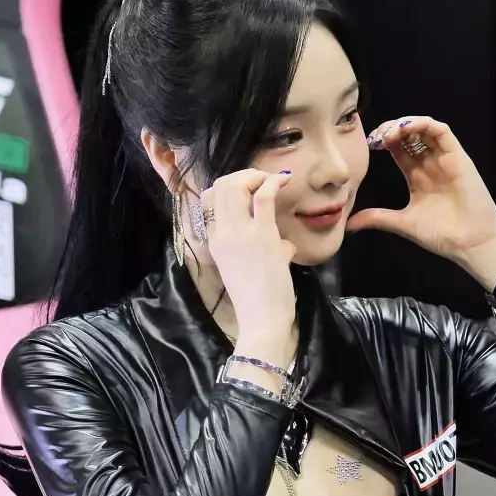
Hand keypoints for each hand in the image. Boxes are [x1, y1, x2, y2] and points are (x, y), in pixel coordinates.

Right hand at [203, 169, 297, 337]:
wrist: (262, 320)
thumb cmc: (258, 301)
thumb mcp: (251, 270)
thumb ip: (266, 251)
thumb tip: (285, 245)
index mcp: (214, 242)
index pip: (210, 199)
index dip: (229, 186)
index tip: (249, 189)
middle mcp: (222, 233)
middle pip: (221, 185)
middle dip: (243, 175)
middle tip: (262, 180)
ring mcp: (240, 233)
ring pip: (237, 185)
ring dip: (256, 175)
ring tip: (273, 180)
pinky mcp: (262, 235)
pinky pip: (263, 195)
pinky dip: (273, 182)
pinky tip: (283, 182)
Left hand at [345, 116, 495, 289]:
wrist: (470, 242)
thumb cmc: (442, 235)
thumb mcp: (402, 224)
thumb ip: (377, 218)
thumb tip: (348, 224)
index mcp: (418, 177)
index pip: (399, 149)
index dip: (384, 142)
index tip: (369, 145)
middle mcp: (431, 165)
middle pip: (409, 136)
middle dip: (391, 130)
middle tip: (375, 136)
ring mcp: (445, 159)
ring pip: (424, 129)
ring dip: (405, 124)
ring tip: (389, 132)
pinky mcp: (458, 156)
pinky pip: (441, 131)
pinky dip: (423, 124)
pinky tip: (406, 129)